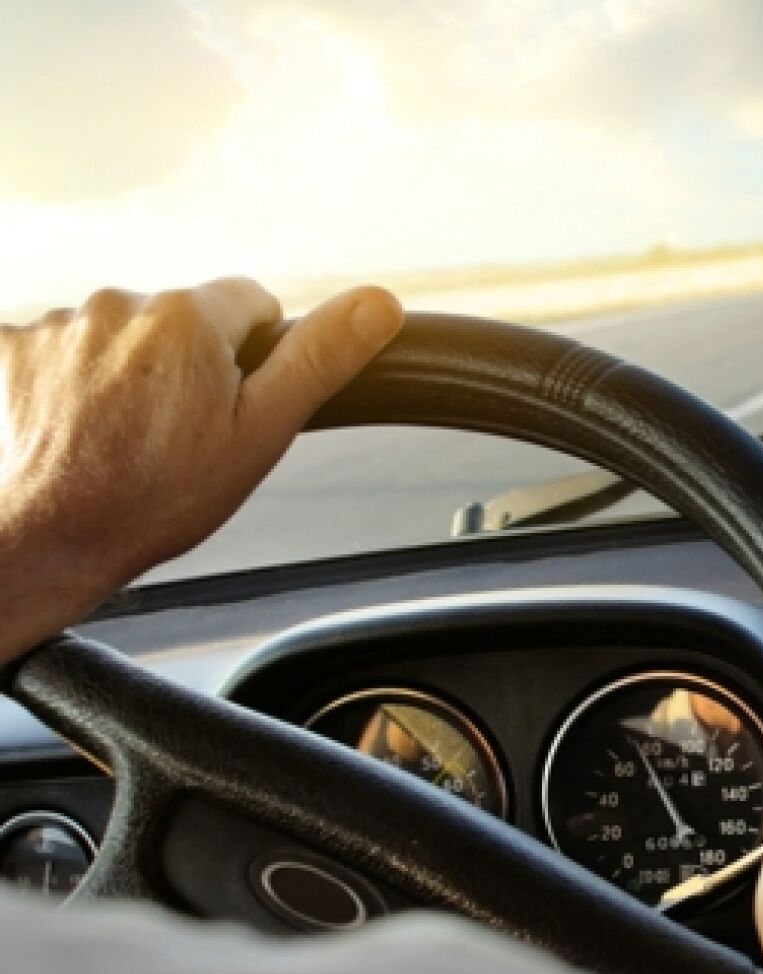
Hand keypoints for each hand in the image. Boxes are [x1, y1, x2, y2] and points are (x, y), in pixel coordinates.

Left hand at [0, 279, 402, 659]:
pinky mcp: (9, 347)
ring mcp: (58, 324)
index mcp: (190, 317)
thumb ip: (320, 357)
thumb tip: (380, 302)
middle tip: (179, 431)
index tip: (233, 402)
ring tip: (123, 436)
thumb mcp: (263, 432)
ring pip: (120, 334)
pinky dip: (69, 381)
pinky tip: (75, 427)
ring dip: (127, 372)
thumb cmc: (158, 496)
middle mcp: (120, 304)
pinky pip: (59, 349)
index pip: (250, 301)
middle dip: (186, 362)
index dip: (254, 354)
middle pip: (180, 318)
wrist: (49, 538)